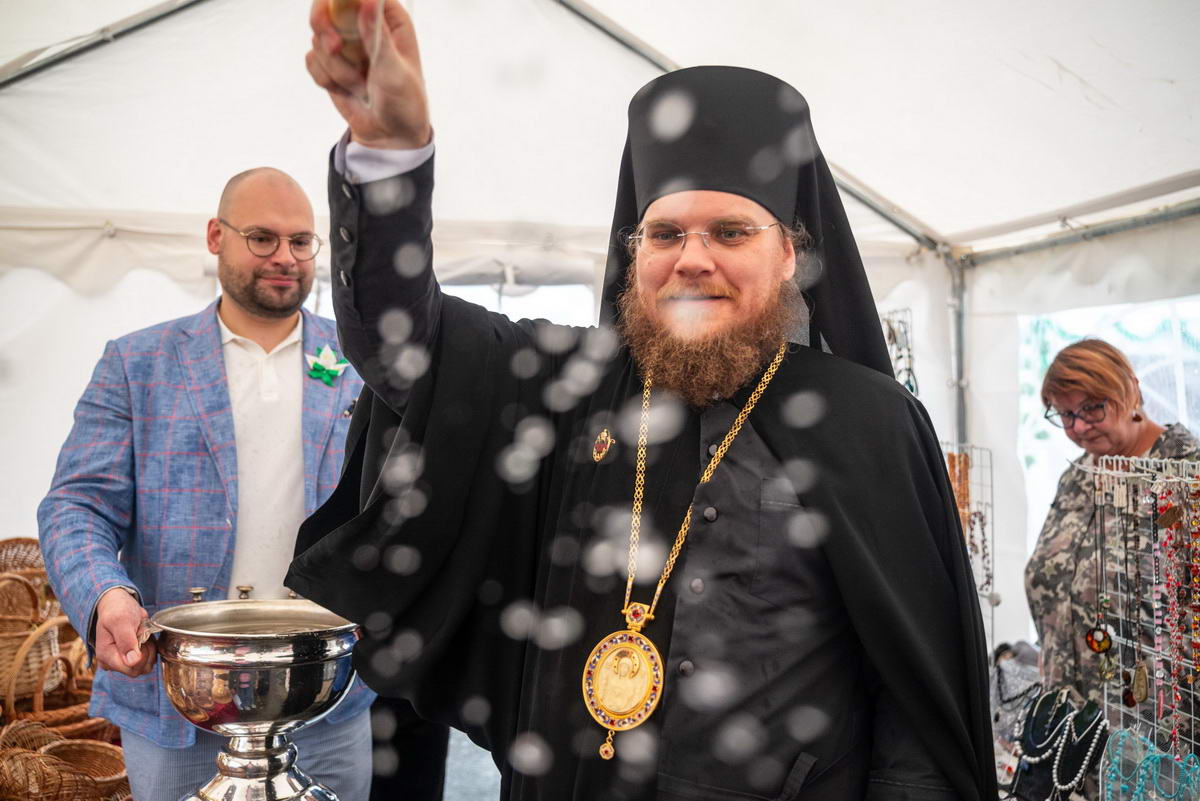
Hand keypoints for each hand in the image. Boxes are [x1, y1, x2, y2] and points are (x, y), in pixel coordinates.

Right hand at [95, 587, 156, 676]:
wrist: (117, 604)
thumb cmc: (117, 610)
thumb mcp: (121, 620)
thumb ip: (126, 641)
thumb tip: (133, 661)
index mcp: (106, 655)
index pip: (131, 668)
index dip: (142, 655)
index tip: (140, 638)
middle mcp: (111, 662)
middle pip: (138, 670)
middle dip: (147, 652)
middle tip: (142, 635)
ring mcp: (120, 661)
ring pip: (144, 666)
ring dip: (149, 650)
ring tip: (142, 635)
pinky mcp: (128, 658)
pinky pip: (146, 661)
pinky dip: (150, 649)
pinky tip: (143, 638)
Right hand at [307, 0, 432, 148]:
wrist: (391, 135)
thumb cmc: (404, 102)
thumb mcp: (394, 70)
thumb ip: (376, 35)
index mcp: (390, 18)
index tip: (336, 18)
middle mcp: (365, 24)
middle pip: (327, 6)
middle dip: (325, 28)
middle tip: (335, 48)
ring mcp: (346, 42)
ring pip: (318, 37)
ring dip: (335, 67)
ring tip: (360, 86)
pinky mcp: (330, 61)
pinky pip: (311, 60)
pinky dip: (326, 78)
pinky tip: (347, 90)